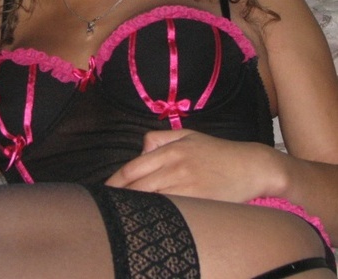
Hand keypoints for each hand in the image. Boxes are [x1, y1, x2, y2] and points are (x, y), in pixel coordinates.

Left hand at [106, 129, 277, 201]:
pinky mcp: (199, 201)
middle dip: (120, 197)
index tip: (104, 191)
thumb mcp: (188, 135)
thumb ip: (160, 139)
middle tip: (107, 207)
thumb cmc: (218, 152)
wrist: (252, 166)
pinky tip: (148, 219)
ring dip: (134, 207)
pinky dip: (156, 214)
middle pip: (137, 186)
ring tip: (122, 215)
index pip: (133, 168)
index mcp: (171, 150)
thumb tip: (140, 149)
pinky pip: (171, 209)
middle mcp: (175, 166)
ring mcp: (187, 184)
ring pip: (151, 199)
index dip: (115, 182)